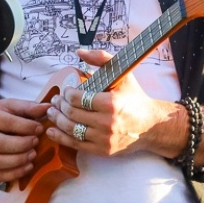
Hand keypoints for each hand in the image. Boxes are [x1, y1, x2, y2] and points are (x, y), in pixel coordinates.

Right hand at [0, 98, 49, 181]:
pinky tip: (27, 166)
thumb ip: (28, 108)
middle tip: (35, 142)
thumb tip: (48, 108)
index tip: (39, 128)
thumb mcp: (11, 107)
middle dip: (21, 145)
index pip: (5, 122)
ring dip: (18, 160)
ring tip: (32, 154)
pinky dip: (14, 173)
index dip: (25, 126)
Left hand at [47, 48, 176, 156]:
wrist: (151, 125)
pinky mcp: (103, 150)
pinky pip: (76, 144)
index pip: (78, 98)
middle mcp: (107, 122)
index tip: (65, 90)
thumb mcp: (124, 75)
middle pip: (72, 113)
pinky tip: (52, 130)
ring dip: (57, 120)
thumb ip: (102, 59)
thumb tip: (79, 52)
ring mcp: (104, 138)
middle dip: (60, 106)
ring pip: (71, 129)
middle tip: (55, 100)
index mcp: (111, 103)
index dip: (67, 93)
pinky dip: (60, 137)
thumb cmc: (135, 98)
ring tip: (52, 112)